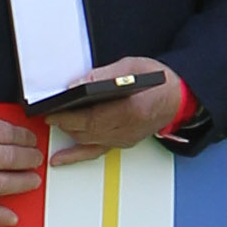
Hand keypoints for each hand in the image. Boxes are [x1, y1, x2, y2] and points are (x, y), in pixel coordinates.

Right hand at [0, 113, 46, 226]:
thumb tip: (13, 135)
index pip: (7, 134)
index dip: (25, 138)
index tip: (30, 141)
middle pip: (10, 158)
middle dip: (30, 158)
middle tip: (36, 159)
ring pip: (3, 184)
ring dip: (24, 182)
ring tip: (32, 180)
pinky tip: (12, 217)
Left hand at [46, 55, 189, 161]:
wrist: (177, 97)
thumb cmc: (159, 81)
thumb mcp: (131, 67)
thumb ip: (103, 76)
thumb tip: (78, 84)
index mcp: (131, 110)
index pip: (93, 118)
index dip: (69, 116)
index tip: (53, 110)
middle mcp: (127, 129)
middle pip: (87, 131)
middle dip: (64, 123)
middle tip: (48, 113)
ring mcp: (124, 139)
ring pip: (87, 141)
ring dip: (69, 133)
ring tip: (53, 122)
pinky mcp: (121, 143)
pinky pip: (94, 152)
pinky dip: (75, 155)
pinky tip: (59, 158)